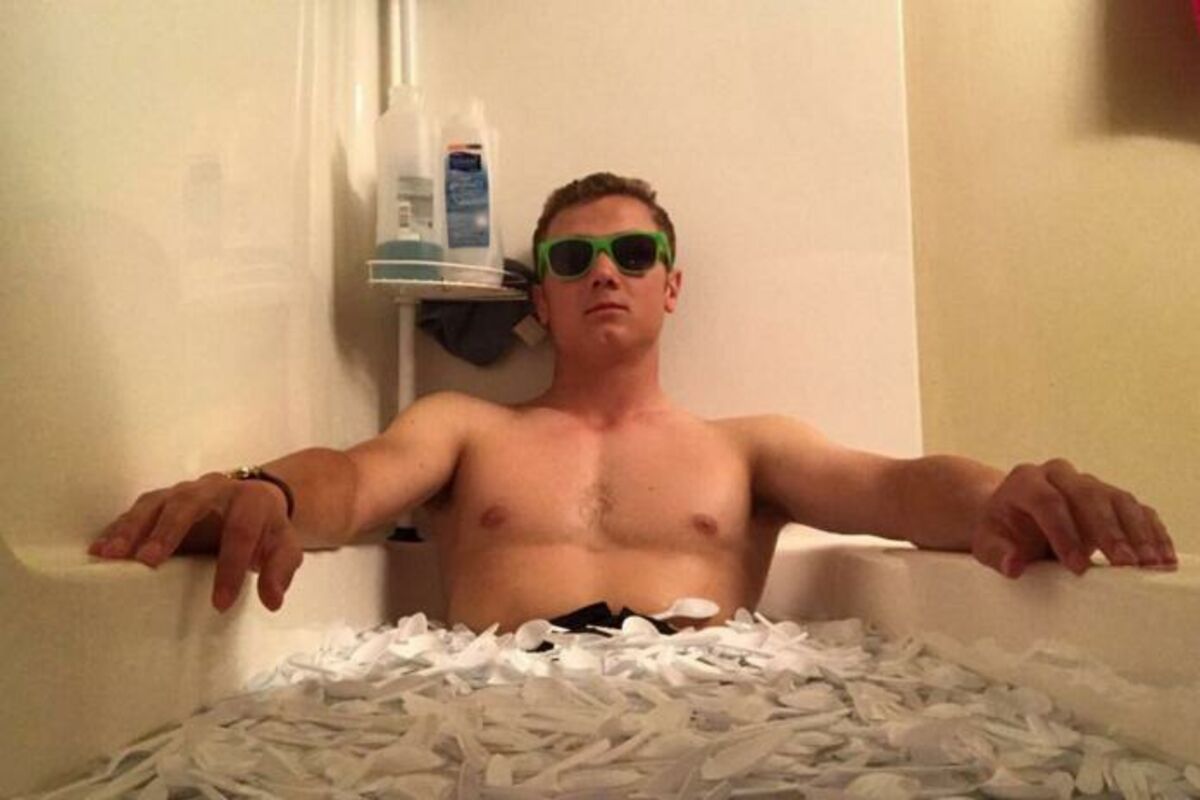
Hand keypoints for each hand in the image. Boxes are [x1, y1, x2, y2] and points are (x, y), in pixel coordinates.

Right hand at [89, 473, 303, 611]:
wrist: (254, 502)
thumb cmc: (266, 531)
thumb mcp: (284, 548)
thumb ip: (281, 570)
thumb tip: (273, 601)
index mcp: (252, 501)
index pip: (241, 531)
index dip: (230, 568)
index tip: (219, 603)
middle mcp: (216, 488)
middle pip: (190, 503)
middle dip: (169, 530)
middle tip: (149, 561)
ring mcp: (186, 491)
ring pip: (158, 502)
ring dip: (133, 528)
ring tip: (111, 555)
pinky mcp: (164, 499)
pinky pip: (140, 509)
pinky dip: (119, 527)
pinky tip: (101, 549)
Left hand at [971, 459, 1176, 577]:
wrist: (1015, 520)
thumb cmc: (1002, 533)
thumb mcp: (989, 544)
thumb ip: (997, 553)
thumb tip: (1013, 565)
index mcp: (1025, 481)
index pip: (1048, 501)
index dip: (1064, 533)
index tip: (1078, 567)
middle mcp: (1058, 474)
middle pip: (1087, 495)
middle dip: (1107, 530)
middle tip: (1123, 563)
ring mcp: (1087, 482)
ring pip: (1117, 499)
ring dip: (1136, 532)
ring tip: (1147, 563)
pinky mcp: (1109, 496)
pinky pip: (1135, 508)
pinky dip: (1150, 531)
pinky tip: (1160, 557)